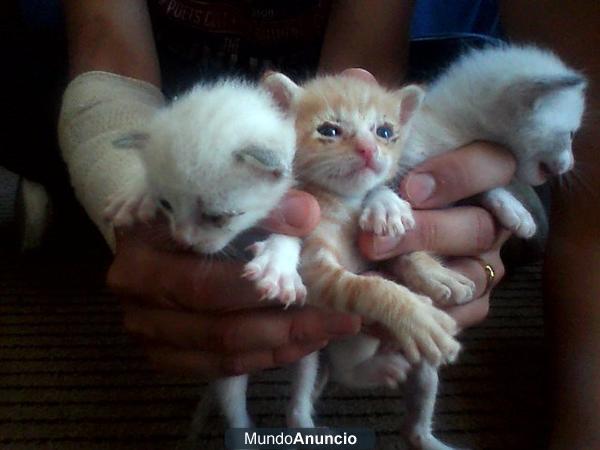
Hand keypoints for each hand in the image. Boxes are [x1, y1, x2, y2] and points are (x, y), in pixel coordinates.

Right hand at [107, 189, 360, 378]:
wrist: (151, 230)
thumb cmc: (189, 206)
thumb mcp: (220, 195)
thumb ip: (262, 206)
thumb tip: (307, 216)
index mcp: (142, 250)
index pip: (206, 283)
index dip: (263, 289)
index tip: (314, 285)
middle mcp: (135, 298)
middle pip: (218, 327)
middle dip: (287, 326)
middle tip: (339, 319)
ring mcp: (144, 332)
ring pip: (221, 354)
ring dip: (281, 347)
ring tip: (328, 331)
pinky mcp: (161, 353)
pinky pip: (216, 368)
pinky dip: (262, 358)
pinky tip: (298, 344)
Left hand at [359, 142, 514, 327]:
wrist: (368, 257)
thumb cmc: (379, 203)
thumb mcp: (387, 173)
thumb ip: (397, 149)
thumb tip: (405, 112)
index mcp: (477, 180)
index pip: (494, 165)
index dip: (456, 175)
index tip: (410, 190)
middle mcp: (490, 222)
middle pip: (478, 227)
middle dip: (424, 232)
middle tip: (375, 241)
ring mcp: (485, 265)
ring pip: (471, 275)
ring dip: (421, 278)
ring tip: (375, 279)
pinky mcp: (475, 302)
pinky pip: (463, 312)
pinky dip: (424, 312)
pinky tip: (387, 307)